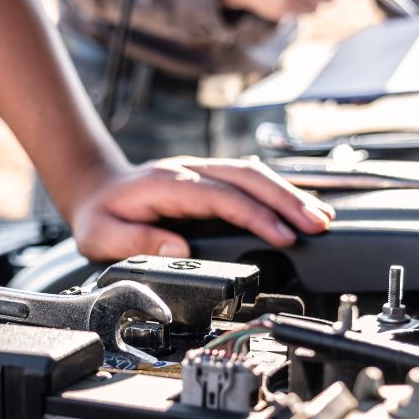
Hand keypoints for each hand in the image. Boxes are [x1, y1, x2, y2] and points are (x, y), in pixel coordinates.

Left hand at [68, 157, 335, 261]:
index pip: (222, 196)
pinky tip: (302, 207)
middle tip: (318, 226)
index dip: (255, 215)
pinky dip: (279, 192)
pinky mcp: (212, 178)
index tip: (282, 236)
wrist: (96, 188)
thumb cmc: (101, 215)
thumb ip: (135, 242)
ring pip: (255, 174)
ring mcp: (204, 171)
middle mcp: (191, 171)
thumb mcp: (102, 235)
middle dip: (287, 200)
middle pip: (248, 177)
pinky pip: (251, 180)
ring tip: (322, 219)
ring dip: (290, 195)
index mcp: (167, 185)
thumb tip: (176, 247)